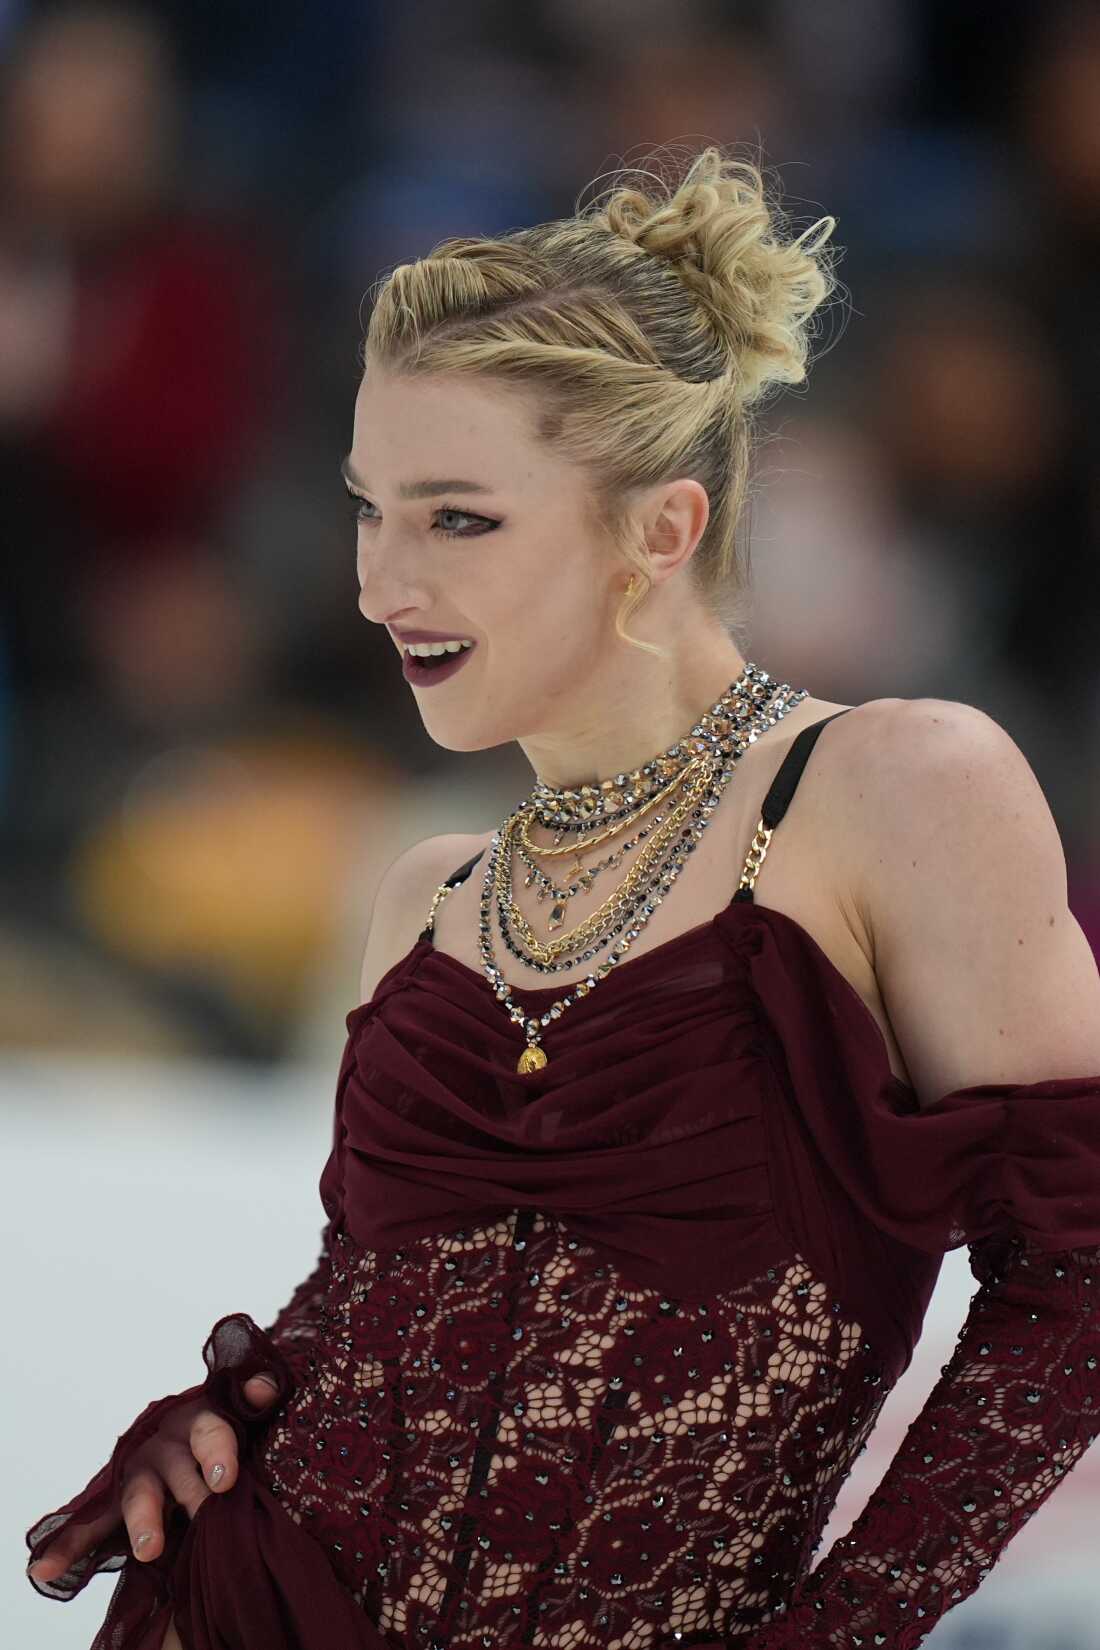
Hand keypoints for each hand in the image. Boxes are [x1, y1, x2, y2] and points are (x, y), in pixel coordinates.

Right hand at [27, 1372, 281, 1583]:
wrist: (200, 1436)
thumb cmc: (232, 1426)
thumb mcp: (248, 1410)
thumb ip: (256, 1396)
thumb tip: (265, 1387)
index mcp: (197, 1419)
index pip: (209, 1430)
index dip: (216, 1453)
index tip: (225, 1480)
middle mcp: (163, 1443)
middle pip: (172, 1468)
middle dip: (186, 1494)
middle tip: (201, 1515)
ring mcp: (139, 1473)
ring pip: (137, 1496)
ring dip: (143, 1522)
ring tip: (151, 1550)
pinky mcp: (118, 1501)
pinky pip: (92, 1523)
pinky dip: (69, 1544)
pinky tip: (45, 1566)